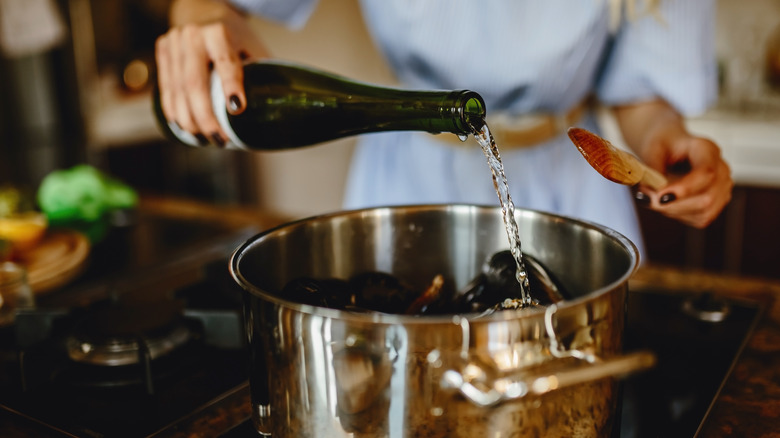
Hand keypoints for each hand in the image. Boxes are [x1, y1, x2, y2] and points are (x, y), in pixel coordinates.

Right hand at [154, 0, 269, 144]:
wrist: (202, 10)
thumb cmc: (235, 35)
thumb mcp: (252, 46)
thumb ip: (261, 73)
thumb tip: (277, 109)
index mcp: (219, 31)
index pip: (225, 63)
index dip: (230, 86)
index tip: (238, 108)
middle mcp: (193, 35)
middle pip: (195, 84)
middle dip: (206, 117)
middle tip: (220, 140)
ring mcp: (174, 42)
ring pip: (177, 90)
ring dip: (189, 121)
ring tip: (203, 140)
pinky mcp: (163, 51)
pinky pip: (166, 88)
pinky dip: (174, 111)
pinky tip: (184, 128)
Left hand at [637, 133, 732, 227]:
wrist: (670, 147)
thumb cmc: (662, 145)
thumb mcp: (652, 149)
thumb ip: (652, 169)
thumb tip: (651, 191)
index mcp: (707, 149)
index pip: (706, 173)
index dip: (684, 189)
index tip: (660, 198)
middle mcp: (721, 169)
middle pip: (706, 198)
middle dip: (673, 205)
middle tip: (645, 199)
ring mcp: (722, 187)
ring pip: (703, 212)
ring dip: (673, 211)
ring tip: (653, 198)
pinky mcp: (717, 203)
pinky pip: (699, 219)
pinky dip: (678, 215)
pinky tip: (666, 202)